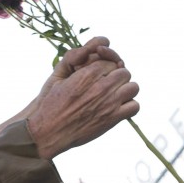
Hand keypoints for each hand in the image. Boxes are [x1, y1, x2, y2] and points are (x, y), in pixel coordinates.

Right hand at [25, 37, 139, 158]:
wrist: (49, 132)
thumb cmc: (50, 104)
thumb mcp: (57, 76)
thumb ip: (72, 59)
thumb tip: (87, 50)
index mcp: (87, 74)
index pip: (110, 62)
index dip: (106, 67)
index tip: (100, 75)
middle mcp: (101, 86)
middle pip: (124, 72)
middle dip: (117, 77)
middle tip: (108, 85)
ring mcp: (109, 102)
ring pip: (133, 87)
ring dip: (126, 90)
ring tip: (115, 95)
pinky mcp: (113, 118)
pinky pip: (135, 106)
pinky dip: (129, 106)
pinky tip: (119, 108)